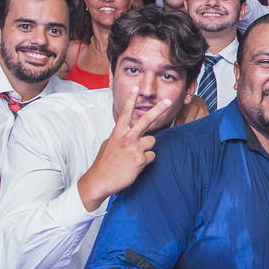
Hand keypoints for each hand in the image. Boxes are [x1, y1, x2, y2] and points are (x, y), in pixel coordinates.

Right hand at [76, 86, 171, 210]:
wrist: (100, 180)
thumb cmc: (104, 162)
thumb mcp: (108, 143)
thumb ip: (120, 135)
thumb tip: (127, 132)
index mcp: (117, 132)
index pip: (126, 112)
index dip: (130, 99)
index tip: (135, 87)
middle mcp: (127, 138)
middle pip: (146, 120)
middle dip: (158, 109)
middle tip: (168, 101)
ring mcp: (134, 149)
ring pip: (152, 141)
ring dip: (146, 148)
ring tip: (134, 156)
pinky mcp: (140, 160)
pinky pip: (151, 156)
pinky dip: (146, 160)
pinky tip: (135, 165)